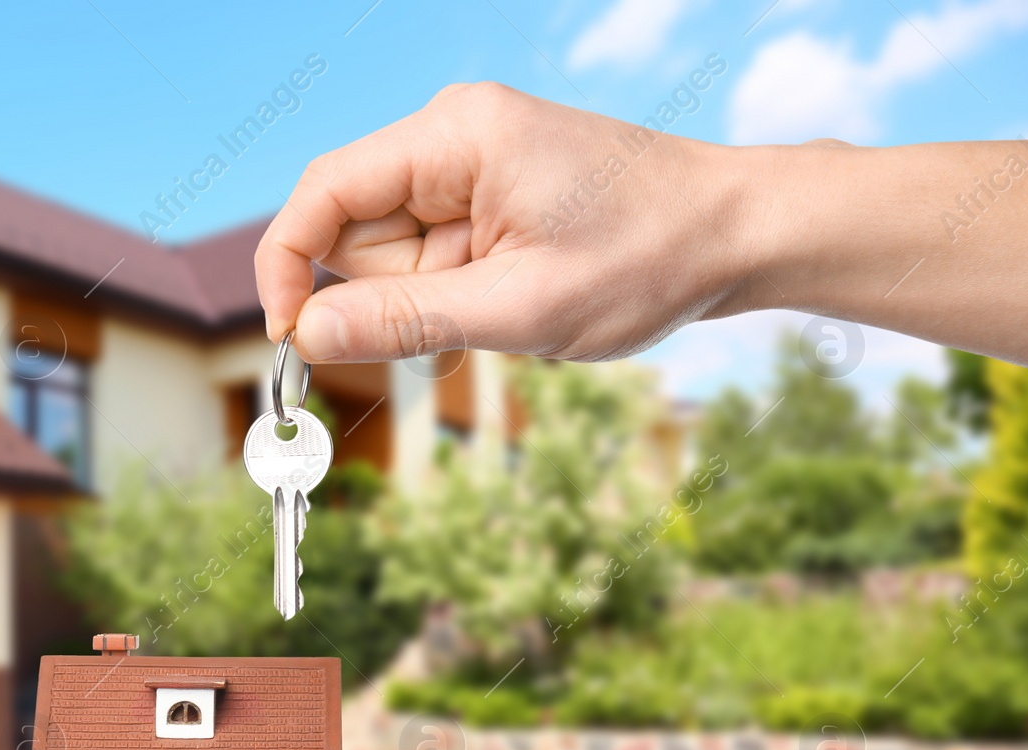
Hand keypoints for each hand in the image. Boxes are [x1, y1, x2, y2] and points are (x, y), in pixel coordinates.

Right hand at [255, 82, 1027, 366]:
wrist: (739, 235)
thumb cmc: (648, 258)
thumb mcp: (522, 308)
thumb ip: (404, 322)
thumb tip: (307, 332)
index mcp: (456, 136)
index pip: (326, 190)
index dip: (289, 263)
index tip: (290, 334)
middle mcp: (454, 139)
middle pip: (356, 229)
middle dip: (387, 294)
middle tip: (467, 322)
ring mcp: (471, 168)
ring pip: (393, 253)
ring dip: (430, 299)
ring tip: (512, 304)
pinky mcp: (488, 198)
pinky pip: (432, 257)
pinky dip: (454, 294)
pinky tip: (516, 296)